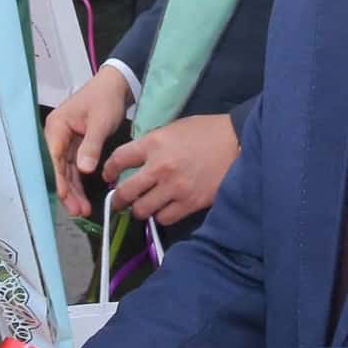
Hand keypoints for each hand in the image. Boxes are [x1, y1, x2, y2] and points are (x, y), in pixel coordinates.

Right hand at [44, 66, 133, 215]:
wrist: (115, 85)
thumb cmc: (105, 99)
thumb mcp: (100, 122)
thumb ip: (92, 146)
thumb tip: (84, 170)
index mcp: (56, 127)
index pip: (55, 157)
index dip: (60, 179)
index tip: (66, 197)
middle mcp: (56, 136)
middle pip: (58, 167)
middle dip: (67, 190)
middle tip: (78, 211)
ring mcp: (64, 142)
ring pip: (66, 171)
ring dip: (73, 190)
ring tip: (82, 210)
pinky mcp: (75, 146)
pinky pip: (74, 167)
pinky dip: (79, 182)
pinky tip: (83, 198)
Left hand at [104, 113, 238, 225]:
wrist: (238, 143)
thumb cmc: (207, 131)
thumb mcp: (175, 128)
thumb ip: (153, 143)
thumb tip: (137, 160)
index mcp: (154, 143)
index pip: (118, 159)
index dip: (108, 170)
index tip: (108, 176)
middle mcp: (159, 167)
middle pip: (125, 191)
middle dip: (118, 199)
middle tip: (119, 201)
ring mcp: (174, 188)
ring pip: (142, 210)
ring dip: (140, 209)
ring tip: (144, 206)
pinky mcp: (189, 203)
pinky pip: (164, 218)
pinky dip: (161, 216)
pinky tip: (164, 209)